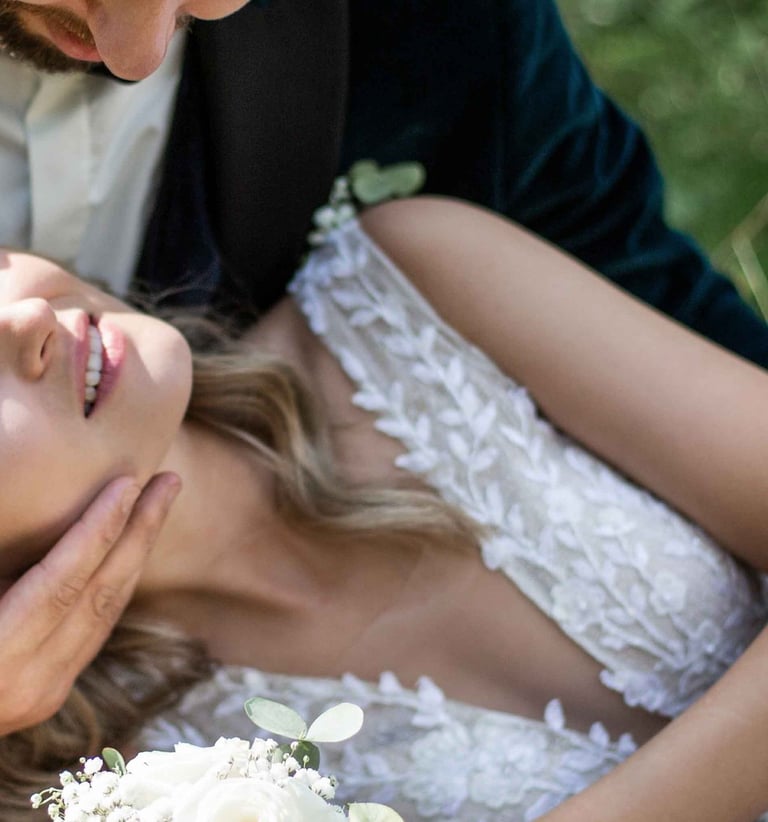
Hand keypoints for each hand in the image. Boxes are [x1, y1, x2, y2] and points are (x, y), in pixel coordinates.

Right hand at [0, 473, 180, 735]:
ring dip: (137, 551)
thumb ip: (9, 564)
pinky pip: (98, 625)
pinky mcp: (53, 691)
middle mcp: (29, 681)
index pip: (62, 582)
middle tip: (169, 482)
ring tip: (158, 502)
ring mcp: (46, 691)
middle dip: (140, 530)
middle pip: (101, 593)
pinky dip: (117, 580)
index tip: (128, 482)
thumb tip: (27, 509)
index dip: (98, 528)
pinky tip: (132, 545)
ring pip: (109, 610)